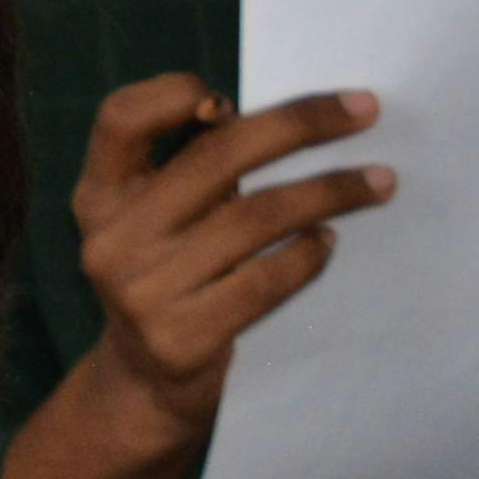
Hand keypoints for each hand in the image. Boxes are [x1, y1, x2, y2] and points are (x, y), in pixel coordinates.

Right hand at [56, 77, 391, 453]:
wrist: (142, 384)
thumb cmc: (169, 276)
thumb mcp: (156, 218)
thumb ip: (191, 167)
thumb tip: (291, 117)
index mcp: (100, 196)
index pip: (119, 118)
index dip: (170, 94)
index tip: (230, 99)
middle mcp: (112, 239)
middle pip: (215, 156)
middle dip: (301, 124)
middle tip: (364, 110)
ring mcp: (143, 292)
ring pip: (258, 217)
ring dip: (332, 191)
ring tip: (378, 182)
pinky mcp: (180, 338)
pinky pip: (266, 280)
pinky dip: (308, 256)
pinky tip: (329, 242)